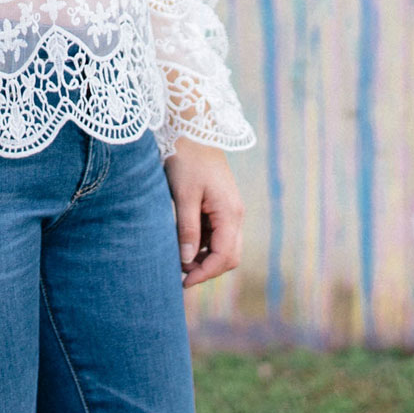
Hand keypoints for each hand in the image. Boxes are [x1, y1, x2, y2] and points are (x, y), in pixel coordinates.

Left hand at [162, 138, 244, 288]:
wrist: (193, 130)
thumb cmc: (186, 160)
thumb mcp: (183, 196)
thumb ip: (187, 229)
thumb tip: (186, 261)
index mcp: (230, 214)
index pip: (224, 257)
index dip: (204, 274)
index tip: (183, 282)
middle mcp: (235, 215)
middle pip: (229, 256)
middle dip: (206, 270)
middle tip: (180, 276)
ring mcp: (230, 211)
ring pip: (223, 247)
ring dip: (204, 259)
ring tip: (177, 261)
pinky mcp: (221, 207)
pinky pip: (216, 235)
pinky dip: (202, 245)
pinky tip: (182, 244)